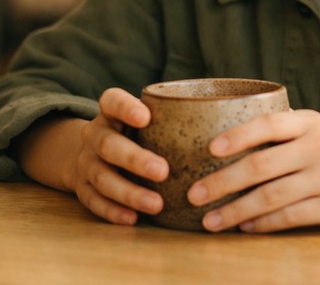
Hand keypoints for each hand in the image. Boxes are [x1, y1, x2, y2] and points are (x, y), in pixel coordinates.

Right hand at [72, 88, 169, 224]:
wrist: (93, 154)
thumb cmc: (138, 135)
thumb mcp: (149, 119)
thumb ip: (176, 116)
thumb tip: (236, 118)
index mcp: (111, 112)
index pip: (111, 100)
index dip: (125, 108)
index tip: (146, 116)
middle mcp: (95, 134)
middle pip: (108, 144)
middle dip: (135, 158)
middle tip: (163, 171)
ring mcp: (86, 162)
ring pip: (102, 177)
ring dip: (129, 192)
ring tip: (157, 204)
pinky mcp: (83, 188)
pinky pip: (94, 202)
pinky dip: (113, 211)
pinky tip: (134, 219)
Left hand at [186, 109, 319, 232]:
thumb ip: (292, 131)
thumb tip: (241, 134)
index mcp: (314, 123)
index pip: (267, 124)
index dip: (236, 136)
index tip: (208, 149)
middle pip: (259, 166)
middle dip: (221, 183)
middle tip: (194, 195)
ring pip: (270, 197)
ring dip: (235, 211)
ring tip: (211, 221)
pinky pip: (290, 218)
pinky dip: (263, 225)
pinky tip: (246, 228)